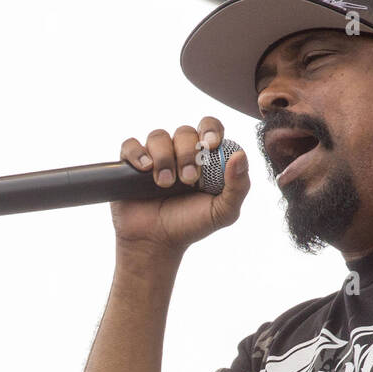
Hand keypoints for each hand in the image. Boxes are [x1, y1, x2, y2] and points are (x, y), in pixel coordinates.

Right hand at [112, 117, 248, 255]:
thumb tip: (240, 155)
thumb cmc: (191, 225)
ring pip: (158, 136)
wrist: (157, 242)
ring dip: (164, 158)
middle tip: (188, 180)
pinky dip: (138, 154)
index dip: (211, 130)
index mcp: (205, 159)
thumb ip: (238, 187)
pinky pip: (132, 145)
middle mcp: (180, 152)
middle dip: (187, 154)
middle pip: (185, 131)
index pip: (210, 128)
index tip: (210, 146)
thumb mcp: (223, 212)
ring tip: (165, 185)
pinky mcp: (132, 164)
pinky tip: (144, 170)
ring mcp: (155, 156)